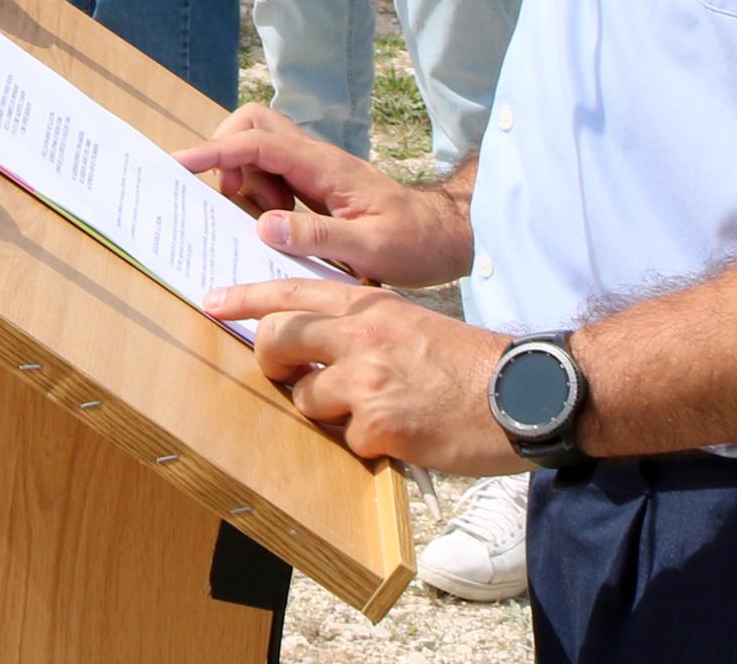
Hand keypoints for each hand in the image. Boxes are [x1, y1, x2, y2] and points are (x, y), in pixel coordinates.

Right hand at [175, 103, 479, 284]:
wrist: (447, 236)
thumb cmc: (416, 243)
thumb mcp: (371, 249)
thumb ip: (317, 237)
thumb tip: (264, 226)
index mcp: (324, 167)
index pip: (258, 142)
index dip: (215, 151)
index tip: (181, 164)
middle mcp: (315, 159)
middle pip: (253, 124)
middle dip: (228, 155)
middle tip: (239, 200)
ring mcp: (314, 169)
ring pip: (258, 148)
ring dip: (247, 180)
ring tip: (271, 222)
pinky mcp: (315, 185)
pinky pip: (271, 173)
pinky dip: (260, 194)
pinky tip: (280, 226)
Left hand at [200, 282, 518, 474]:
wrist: (525, 392)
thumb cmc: (468, 363)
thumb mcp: (410, 324)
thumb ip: (362, 327)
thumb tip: (315, 347)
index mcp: (370, 304)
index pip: (290, 290)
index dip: (245, 297)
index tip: (211, 301)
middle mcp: (361, 334)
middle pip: (278, 338)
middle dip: (268, 360)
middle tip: (280, 375)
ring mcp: (367, 379)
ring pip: (307, 399)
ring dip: (330, 413)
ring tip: (376, 411)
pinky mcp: (380, 424)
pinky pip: (347, 440)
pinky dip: (369, 445)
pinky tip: (405, 435)